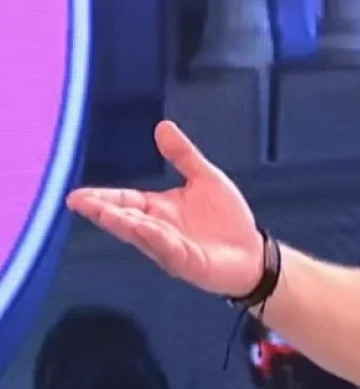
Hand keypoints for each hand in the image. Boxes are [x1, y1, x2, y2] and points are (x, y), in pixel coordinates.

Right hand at [66, 121, 263, 296]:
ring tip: (106, 213)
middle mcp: (158, 230)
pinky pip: (170, 250)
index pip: (124, 201)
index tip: (76, 196)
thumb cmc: (227, 219)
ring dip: (124, 224)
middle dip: (104, 211)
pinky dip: (157, 239)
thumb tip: (162, 125)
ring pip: (142, 236)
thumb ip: (183, 156)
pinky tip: (144, 228)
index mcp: (158, 210)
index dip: (101, 199)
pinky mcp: (189, 263)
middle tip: (79, 202)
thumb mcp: (205, 179)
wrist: (253, 252)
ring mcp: (171, 249)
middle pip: (125, 220)